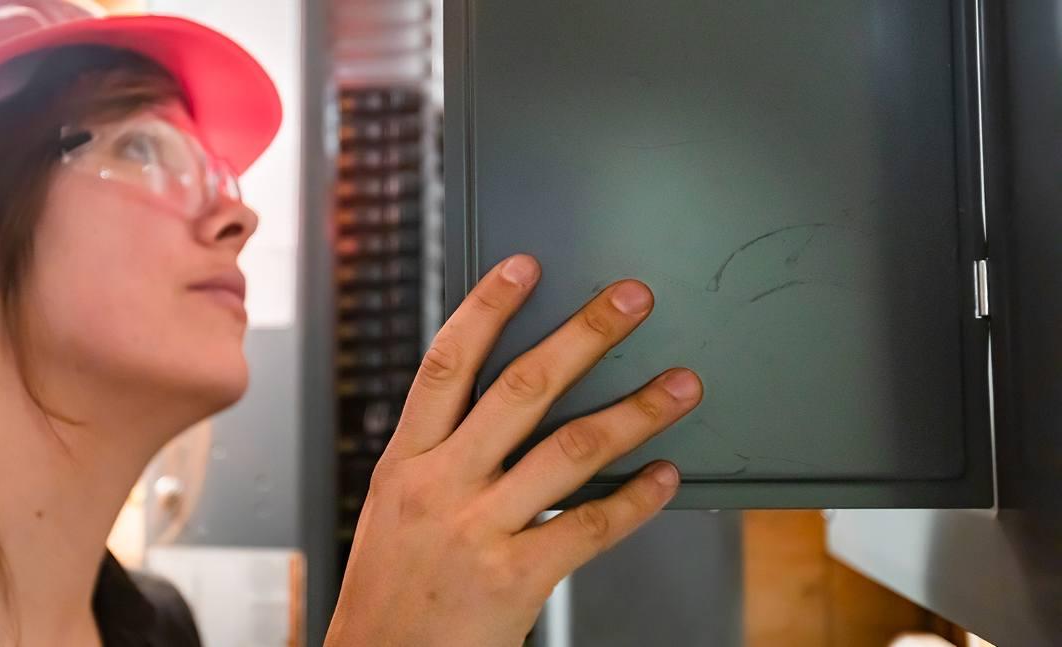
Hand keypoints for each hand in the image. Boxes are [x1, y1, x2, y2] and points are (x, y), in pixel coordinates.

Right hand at [325, 255, 702, 646]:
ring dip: (635, 410)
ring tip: (680, 384)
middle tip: (630, 301)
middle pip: (522, 388)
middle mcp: (441, 485)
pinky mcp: (514, 578)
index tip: (525, 268)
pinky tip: (665, 477)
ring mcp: (478, 530)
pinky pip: (590, 527)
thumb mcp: (394, 512)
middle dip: (584, 335)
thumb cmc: (388, 596)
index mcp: (405, 462)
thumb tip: (495, 411)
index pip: (446, 365)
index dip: (487, 308)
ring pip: (570, 450)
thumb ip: (439, 459)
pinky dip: (637, 500)